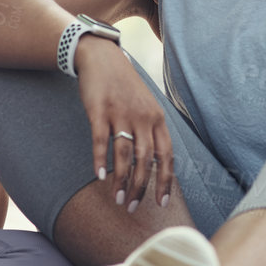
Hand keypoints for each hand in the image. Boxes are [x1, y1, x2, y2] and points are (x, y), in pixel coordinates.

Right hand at [74, 35, 176, 210]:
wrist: (102, 58)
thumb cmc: (125, 88)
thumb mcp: (146, 107)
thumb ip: (151, 133)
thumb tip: (155, 165)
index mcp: (157, 119)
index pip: (166, 156)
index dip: (165, 181)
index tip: (162, 203)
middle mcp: (143, 117)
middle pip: (146, 160)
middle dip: (141, 187)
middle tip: (133, 207)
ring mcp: (121, 113)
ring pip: (125, 154)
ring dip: (122, 180)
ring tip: (118, 199)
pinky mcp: (100, 110)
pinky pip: (101, 140)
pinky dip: (100, 160)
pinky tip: (99, 176)